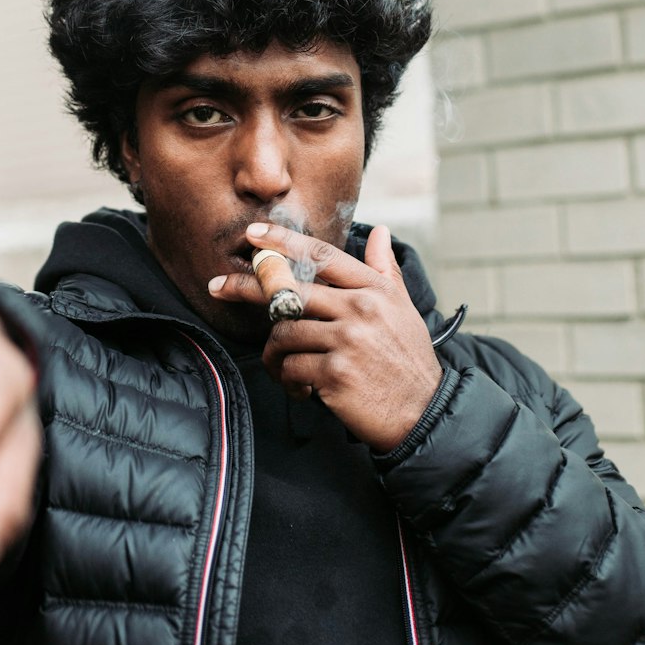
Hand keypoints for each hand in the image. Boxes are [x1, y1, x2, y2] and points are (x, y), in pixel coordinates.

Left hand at [208, 223, 440, 450]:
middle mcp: (360, 308)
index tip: (253, 236)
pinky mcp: (335, 373)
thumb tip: (381, 231)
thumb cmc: (409, 359)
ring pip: (284, 332)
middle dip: (247, 287)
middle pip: (289, 289)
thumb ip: (386, 269)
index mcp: (375, 289)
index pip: (322, 256)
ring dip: (275, 352)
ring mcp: (347, 340)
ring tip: (286, 366)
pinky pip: (290, 366)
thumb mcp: (404, 308)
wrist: (425, 413)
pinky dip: (288, 379)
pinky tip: (302, 388)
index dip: (283, 241)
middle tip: (219, 287)